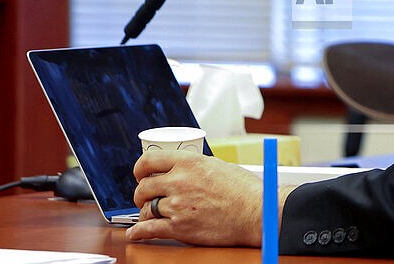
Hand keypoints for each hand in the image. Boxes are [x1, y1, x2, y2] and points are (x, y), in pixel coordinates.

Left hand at [126, 151, 263, 245]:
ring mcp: (178, 206)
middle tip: (147, 197)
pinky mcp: (180, 228)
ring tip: (151, 214)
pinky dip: (138, 232)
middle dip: (142, 194)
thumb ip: (194, 168)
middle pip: (143, 187)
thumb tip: (181, 171)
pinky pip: (148, 230)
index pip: (149, 161)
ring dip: (146, 212)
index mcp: (189, 162)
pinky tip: (136, 233)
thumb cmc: (245, 190)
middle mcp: (180, 182)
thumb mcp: (218, 166)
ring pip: (146, 209)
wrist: (257, 213)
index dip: (139, 169)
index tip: (140, 174)